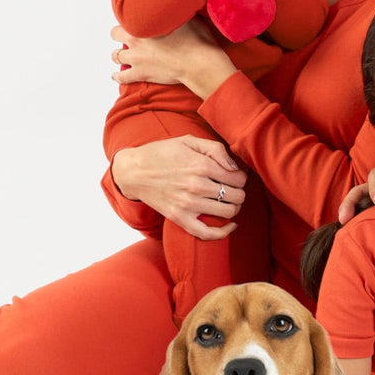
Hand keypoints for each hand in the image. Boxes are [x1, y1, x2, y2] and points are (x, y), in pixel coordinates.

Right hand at [110, 135, 246, 236]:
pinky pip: (207, 233)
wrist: (134, 171)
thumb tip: (235, 168)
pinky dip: (223, 232)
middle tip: (232, 188)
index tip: (234, 176)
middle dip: (239, 191)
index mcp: (201, 165)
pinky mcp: (179, 218)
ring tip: (228, 201)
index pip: (238, 178)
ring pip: (228, 212)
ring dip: (234, 207)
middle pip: (236, 195)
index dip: (241, 177)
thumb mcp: (189, 141)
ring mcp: (188, 204)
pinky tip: (232, 225)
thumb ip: (216, 149)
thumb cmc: (163, 153)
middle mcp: (196, 186)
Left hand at [112, 21, 233, 98]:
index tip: (138, 21)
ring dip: (119, 54)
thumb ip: (175, 12)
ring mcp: (136, 59)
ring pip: (115, 56)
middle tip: (129, 37)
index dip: (132, 19)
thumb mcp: (187, 17)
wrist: (198, 63)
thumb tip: (177, 2)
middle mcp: (135, 40)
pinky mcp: (141, 74)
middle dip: (120, 35)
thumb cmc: (195, 40)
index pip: (126, 16)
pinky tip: (118, 75)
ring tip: (125, 55)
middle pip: (115, 34)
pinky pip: (121, 77)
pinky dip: (119, 76)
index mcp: (144, 23)